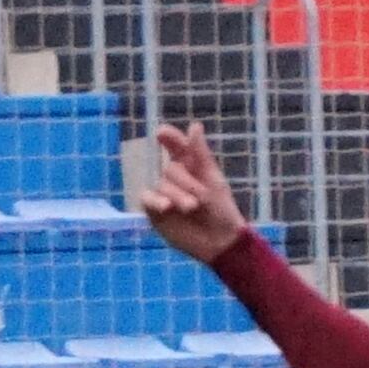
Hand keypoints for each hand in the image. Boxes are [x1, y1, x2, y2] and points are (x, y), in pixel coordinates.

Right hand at [131, 119, 249, 259]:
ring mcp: (163, 194)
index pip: (175, 145)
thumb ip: (201, 154)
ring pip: (161, 185)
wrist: (219, 241)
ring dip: (176, 195)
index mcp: (191, 166)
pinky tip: (166, 207)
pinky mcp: (154, 211)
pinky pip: (147, 198)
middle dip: (184, 182)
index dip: (169, 138)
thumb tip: (194, 125)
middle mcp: (175, 178)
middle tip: (199, 199)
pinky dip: (155, 201)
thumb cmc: (221, 209)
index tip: (161, 134)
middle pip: (170, 169)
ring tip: (191, 208)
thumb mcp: (213, 180)